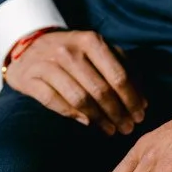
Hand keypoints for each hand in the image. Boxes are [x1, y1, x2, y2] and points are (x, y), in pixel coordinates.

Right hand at [5, 30, 147, 134]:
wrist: (29, 45)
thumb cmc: (73, 51)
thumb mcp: (97, 50)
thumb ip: (121, 67)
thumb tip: (142, 100)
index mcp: (90, 41)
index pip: (117, 75)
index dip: (131, 99)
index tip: (140, 115)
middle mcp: (69, 50)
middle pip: (100, 89)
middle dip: (118, 113)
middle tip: (127, 128)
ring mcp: (48, 64)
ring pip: (79, 98)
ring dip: (99, 118)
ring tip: (110, 130)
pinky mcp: (30, 78)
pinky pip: (54, 101)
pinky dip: (72, 115)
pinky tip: (87, 123)